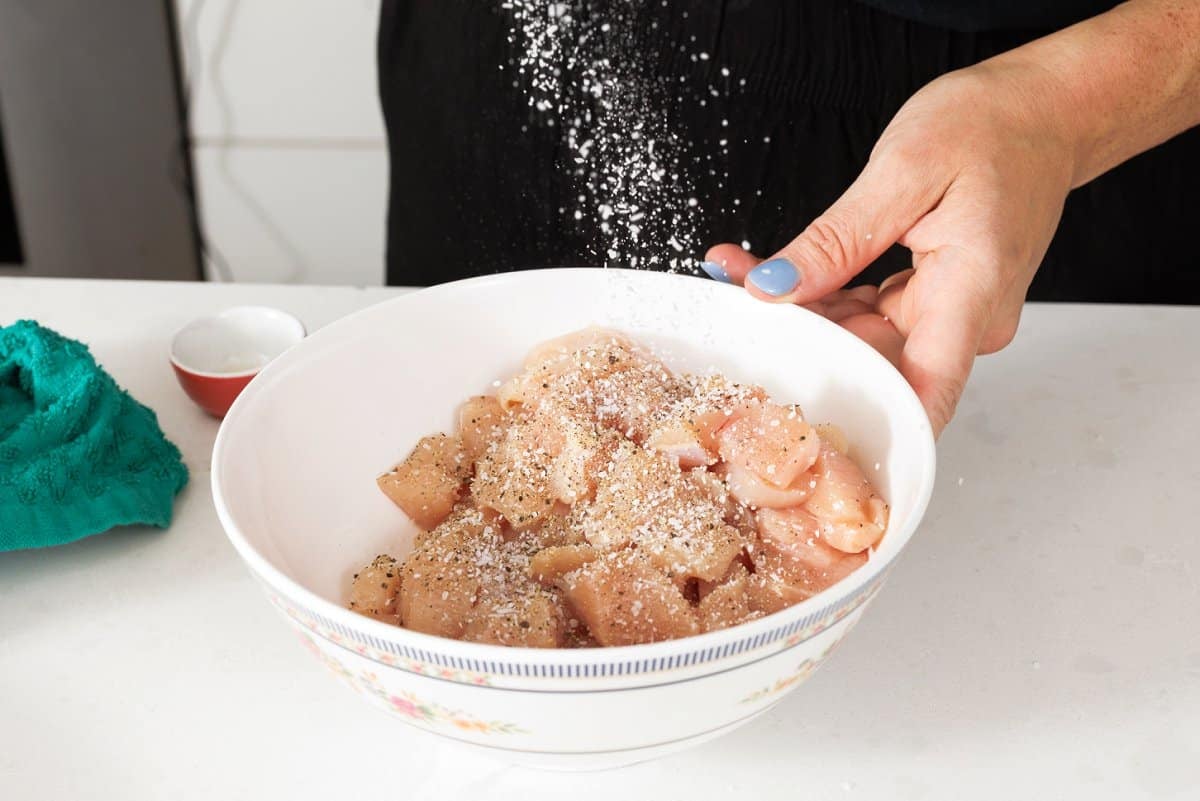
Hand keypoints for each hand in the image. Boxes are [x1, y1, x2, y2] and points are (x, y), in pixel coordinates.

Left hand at [705, 57, 1080, 436]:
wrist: (1041, 111)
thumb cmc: (992, 129)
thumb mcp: (903, 172)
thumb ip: (836, 239)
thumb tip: (774, 287)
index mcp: (971, 293)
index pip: (925, 394)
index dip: (871, 428)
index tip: (808, 439)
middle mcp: (966, 322)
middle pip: (873, 364)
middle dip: (799, 340)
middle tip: (734, 300)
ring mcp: (951, 317)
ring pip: (861, 340)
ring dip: (803, 313)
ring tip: (740, 274)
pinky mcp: (933, 305)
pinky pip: (869, 315)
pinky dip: (825, 295)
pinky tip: (780, 271)